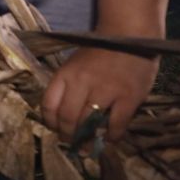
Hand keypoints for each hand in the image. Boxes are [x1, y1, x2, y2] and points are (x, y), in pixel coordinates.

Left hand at [41, 47, 158, 141]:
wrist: (130, 33)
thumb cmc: (100, 53)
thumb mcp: (74, 65)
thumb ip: (67, 87)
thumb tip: (61, 116)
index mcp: (66, 74)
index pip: (49, 105)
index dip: (50, 122)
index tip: (55, 129)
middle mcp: (82, 82)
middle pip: (67, 117)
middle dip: (67, 135)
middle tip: (72, 142)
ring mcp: (106, 90)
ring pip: (89, 123)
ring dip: (87, 139)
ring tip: (88, 146)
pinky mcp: (128, 97)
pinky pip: (116, 124)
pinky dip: (112, 136)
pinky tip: (110, 138)